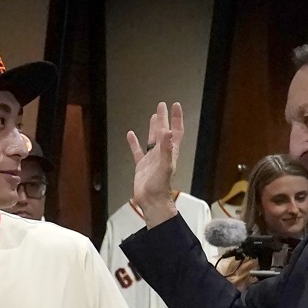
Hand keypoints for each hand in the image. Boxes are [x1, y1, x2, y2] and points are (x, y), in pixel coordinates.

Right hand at [126, 101, 183, 227]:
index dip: (176, 118)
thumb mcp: (165, 166)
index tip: (175, 105)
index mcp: (170, 152)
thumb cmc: (161, 186)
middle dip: (164, 119)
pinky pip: (138, 151)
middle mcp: (162, 154)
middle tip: (162, 106)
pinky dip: (134, 143)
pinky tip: (130, 135)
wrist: (151, 201)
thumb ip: (167, 149)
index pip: (175, 131)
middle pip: (164, 132)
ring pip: (152, 140)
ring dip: (153, 128)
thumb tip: (168, 132)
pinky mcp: (141, 166)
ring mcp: (152, 160)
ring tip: (153, 116)